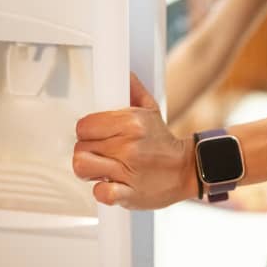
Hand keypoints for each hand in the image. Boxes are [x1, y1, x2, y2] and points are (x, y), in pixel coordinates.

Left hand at [73, 73, 198, 208]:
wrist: (186, 170)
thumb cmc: (164, 143)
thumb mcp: (151, 110)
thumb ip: (134, 91)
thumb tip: (124, 73)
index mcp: (131, 123)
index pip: (84, 125)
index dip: (87, 131)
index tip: (96, 135)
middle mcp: (128, 146)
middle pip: (80, 147)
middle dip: (88, 150)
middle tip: (101, 152)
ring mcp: (128, 171)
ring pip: (83, 167)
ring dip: (89, 169)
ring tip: (101, 168)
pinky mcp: (129, 194)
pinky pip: (100, 193)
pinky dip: (101, 191)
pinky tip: (110, 185)